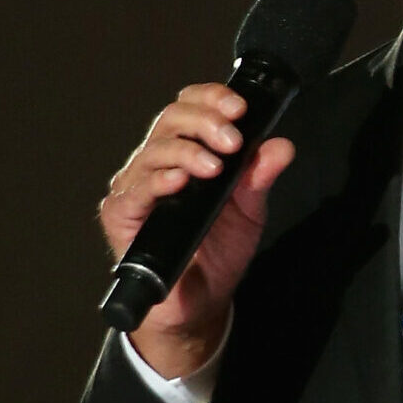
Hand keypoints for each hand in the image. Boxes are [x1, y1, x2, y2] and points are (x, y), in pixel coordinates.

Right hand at [97, 83, 295, 378]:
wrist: (199, 304)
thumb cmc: (218, 253)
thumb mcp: (249, 211)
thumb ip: (260, 176)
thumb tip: (280, 146)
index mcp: (187, 152)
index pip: (190, 106)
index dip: (211, 98)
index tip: (239, 107)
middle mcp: (157, 163)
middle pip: (171, 119)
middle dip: (205, 121)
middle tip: (233, 140)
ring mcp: (136, 186)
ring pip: (154, 149)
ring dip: (187, 151)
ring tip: (215, 166)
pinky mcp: (121, 214)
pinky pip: (135, 189)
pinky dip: (159, 180)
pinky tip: (180, 181)